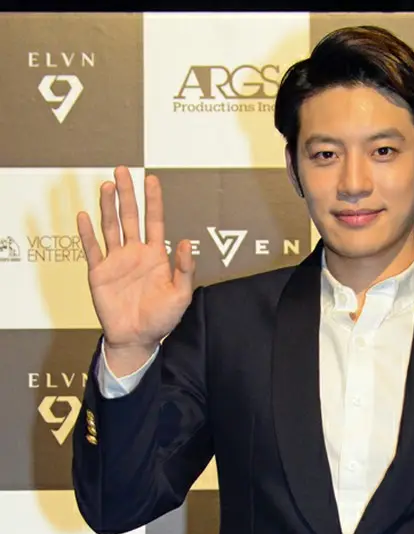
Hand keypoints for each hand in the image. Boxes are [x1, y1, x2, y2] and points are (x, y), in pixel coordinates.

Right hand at [77, 166, 194, 365]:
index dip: (153, 201)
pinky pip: (92, 249)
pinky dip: (88, 233)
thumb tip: (184, 242)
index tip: (152, 180)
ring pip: (110, 227)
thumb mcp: (181, 295)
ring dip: (108, 207)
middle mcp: (134, 254)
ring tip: (107, 186)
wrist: (137, 339)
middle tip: (123, 171)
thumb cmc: (161, 319)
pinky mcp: (99, 273)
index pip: (154, 221)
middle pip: (130, 217)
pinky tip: (85, 216)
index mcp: (155, 257)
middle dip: (127, 194)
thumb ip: (184, 270)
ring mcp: (116, 261)